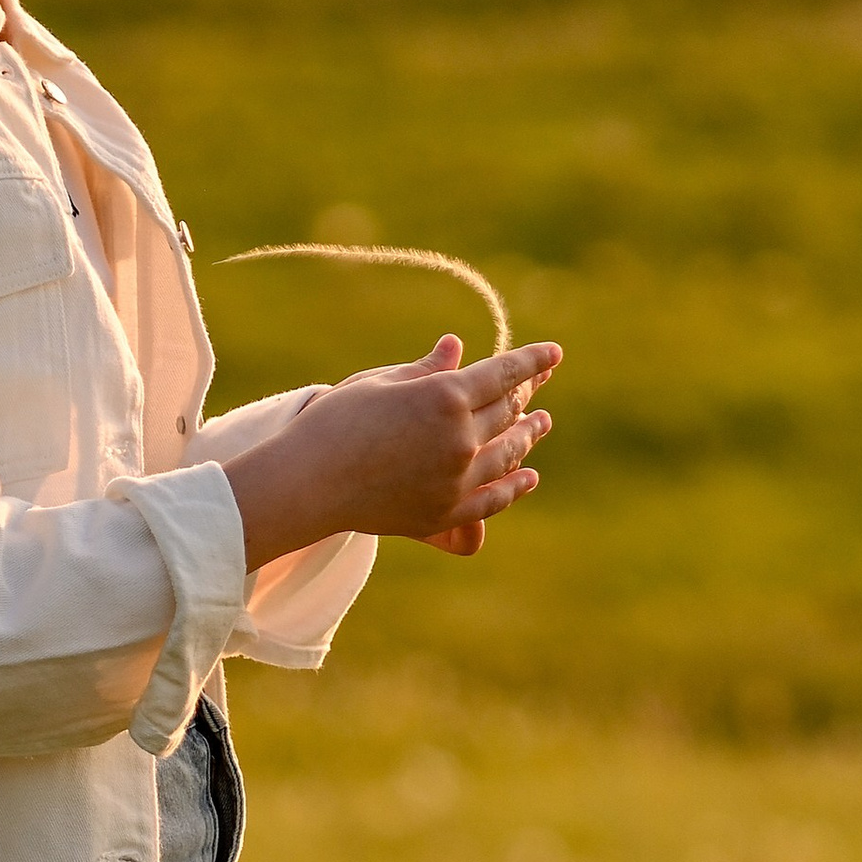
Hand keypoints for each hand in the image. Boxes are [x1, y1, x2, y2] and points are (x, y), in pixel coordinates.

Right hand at [217, 335, 560, 572]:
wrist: (307, 483)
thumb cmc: (334, 422)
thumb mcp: (380, 383)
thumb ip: (426, 369)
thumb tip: (456, 346)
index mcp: (445, 396)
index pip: (504, 373)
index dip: (533, 360)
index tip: (554, 353)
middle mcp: (460, 438)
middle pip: (506, 412)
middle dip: (527, 395)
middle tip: (539, 387)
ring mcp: (456, 480)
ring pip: (506, 454)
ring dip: (527, 437)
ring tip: (541, 424)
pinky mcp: (444, 514)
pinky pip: (492, 499)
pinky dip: (514, 487)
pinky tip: (528, 477)